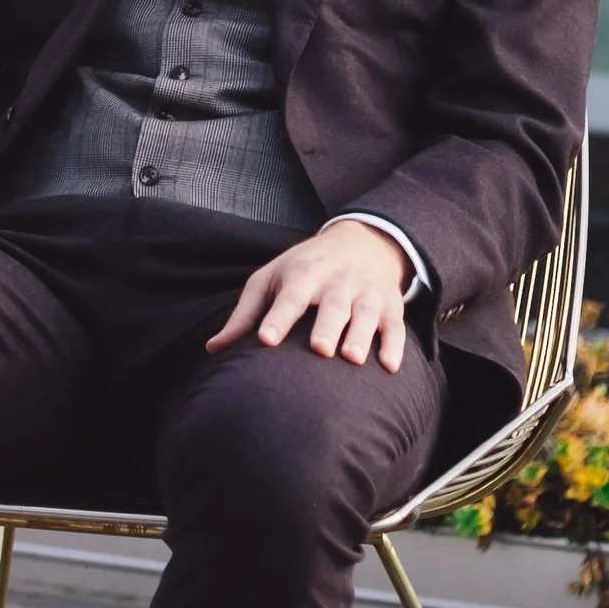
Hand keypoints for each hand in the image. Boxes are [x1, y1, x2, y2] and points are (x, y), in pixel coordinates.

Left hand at [208, 221, 409, 373]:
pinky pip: (395, 326)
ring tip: (352, 358)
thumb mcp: (271, 279)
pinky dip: (394, 346)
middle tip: (319, 350)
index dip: (278, 318)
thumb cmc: (304, 267)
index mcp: (302, 274)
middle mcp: (336, 282)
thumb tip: (213, 349)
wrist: (362, 240)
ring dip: (360, 335)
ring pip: (365, 314)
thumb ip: (245, 314)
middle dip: (326, 326)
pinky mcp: (390, 306)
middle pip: (332, 305)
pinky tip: (390, 367)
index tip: (265, 339)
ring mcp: (366, 293)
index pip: (289, 297)